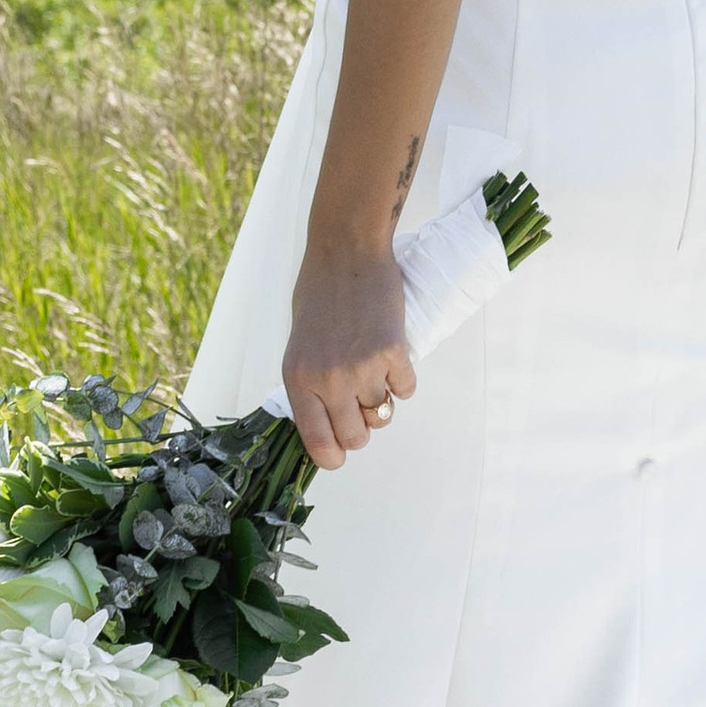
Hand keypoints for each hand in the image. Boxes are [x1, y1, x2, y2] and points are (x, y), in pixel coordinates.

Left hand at [283, 247, 415, 470]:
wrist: (347, 251)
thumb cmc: (319, 294)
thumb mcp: (299, 345)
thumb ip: (311, 386)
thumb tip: (330, 425)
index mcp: (299, 379)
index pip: (319, 444)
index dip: (334, 456)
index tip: (341, 451)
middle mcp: (329, 380)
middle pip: (357, 437)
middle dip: (362, 428)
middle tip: (361, 403)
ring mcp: (363, 367)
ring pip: (382, 414)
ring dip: (381, 399)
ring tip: (374, 368)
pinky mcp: (393, 352)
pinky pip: (406, 389)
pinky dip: (402, 379)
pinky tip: (391, 356)